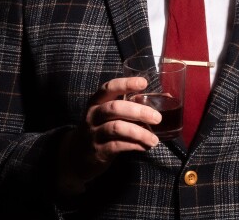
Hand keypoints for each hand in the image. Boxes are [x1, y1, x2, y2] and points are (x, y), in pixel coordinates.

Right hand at [57, 76, 160, 194]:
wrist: (76, 155)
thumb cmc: (100, 128)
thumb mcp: (108, 114)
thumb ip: (129, 106)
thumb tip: (162, 99)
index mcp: (97, 102)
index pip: (109, 88)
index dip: (126, 84)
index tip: (144, 83)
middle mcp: (94, 115)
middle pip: (114, 108)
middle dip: (138, 111)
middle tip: (157, 118)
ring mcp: (94, 133)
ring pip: (117, 128)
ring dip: (139, 132)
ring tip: (154, 139)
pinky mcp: (98, 151)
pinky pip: (117, 146)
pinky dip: (134, 145)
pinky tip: (144, 146)